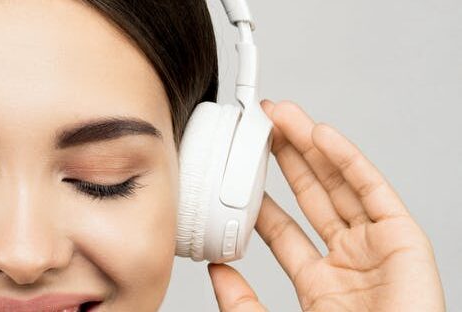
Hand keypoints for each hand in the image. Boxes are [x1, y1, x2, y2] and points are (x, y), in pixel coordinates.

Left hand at [208, 101, 444, 310]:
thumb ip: (244, 302)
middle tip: (261, 127)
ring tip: (282, 117)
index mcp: (321, 285)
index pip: (285, 231)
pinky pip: (373, 191)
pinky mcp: (405, 240)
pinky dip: (347, 160)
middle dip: (287, 160)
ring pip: (340, 185)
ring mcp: (377, 249)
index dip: (263, 198)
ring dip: (312, 147)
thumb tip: (215, 272)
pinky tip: (320, 135)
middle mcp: (350, 262)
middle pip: (313, 198)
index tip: (240, 172)